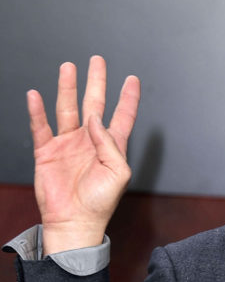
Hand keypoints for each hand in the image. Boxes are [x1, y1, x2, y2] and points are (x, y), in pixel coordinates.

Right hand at [28, 55, 139, 254]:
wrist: (74, 221)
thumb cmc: (101, 202)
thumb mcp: (118, 173)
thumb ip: (110, 143)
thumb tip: (96, 118)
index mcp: (111, 146)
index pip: (122, 116)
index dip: (128, 98)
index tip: (132, 79)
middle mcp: (90, 141)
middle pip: (93, 104)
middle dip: (95, 82)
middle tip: (97, 60)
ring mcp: (68, 144)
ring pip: (67, 108)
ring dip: (67, 88)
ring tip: (68, 67)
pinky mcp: (47, 152)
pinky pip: (41, 126)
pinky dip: (37, 111)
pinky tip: (36, 95)